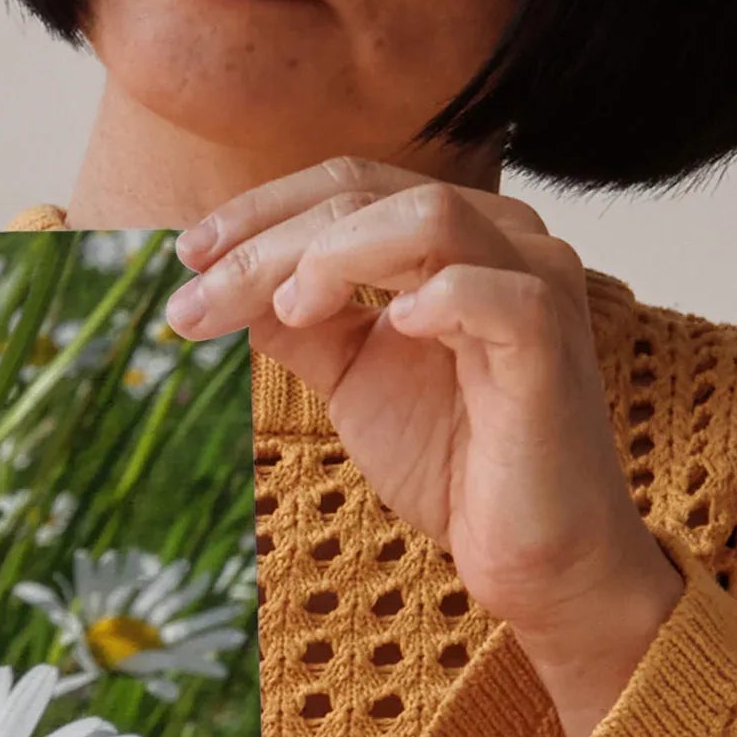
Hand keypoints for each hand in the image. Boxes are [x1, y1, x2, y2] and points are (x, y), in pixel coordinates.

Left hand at [162, 159, 683, 736]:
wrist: (526, 551)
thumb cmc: (450, 457)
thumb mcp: (348, 374)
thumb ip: (296, 322)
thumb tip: (214, 283)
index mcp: (453, 236)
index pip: (348, 185)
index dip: (261, 211)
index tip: (186, 257)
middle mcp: (501, 239)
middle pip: (369, 196)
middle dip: (267, 245)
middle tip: (196, 302)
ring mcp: (535, 282)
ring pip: (428, 217)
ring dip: (333, 255)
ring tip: (289, 313)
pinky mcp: (550, 343)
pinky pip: (494, 292)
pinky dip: (434, 299)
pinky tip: (389, 328)